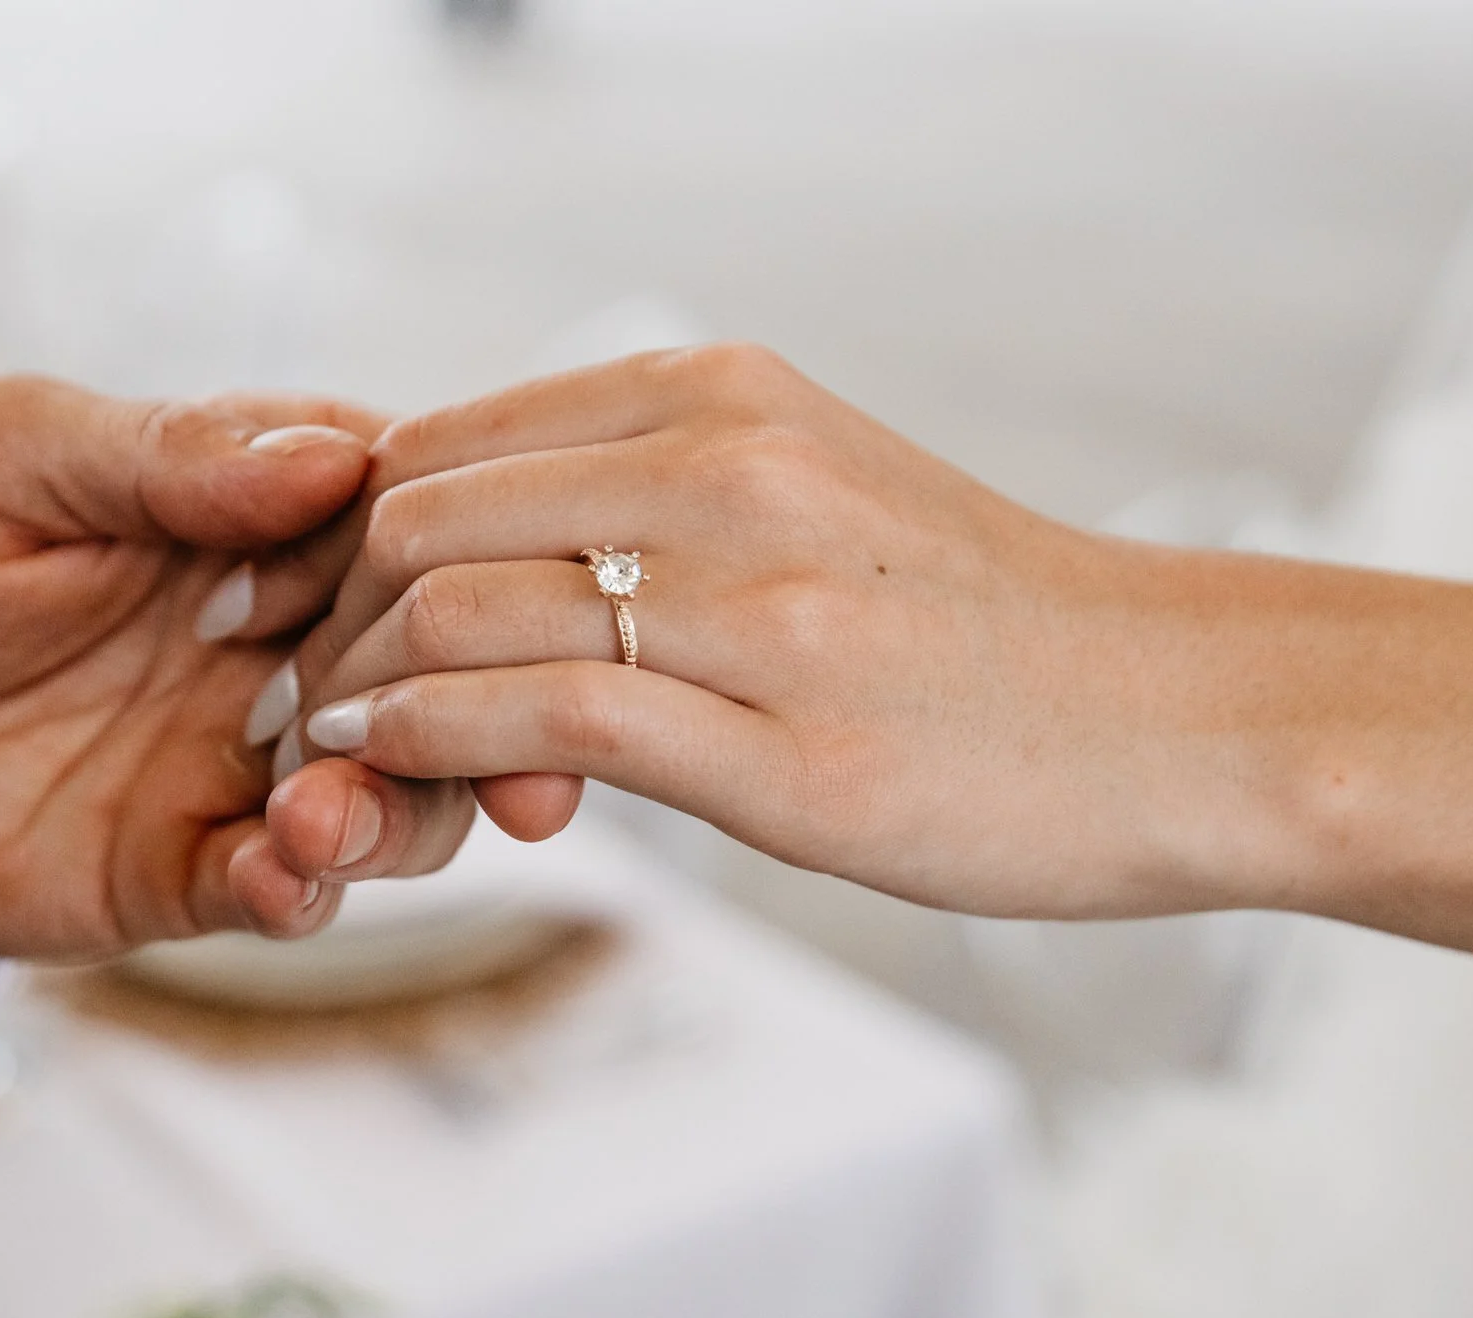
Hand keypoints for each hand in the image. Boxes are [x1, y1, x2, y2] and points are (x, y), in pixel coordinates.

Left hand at [0, 375, 473, 960]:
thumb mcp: (5, 457)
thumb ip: (162, 449)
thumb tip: (335, 456)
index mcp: (268, 516)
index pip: (411, 515)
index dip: (452, 542)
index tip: (455, 568)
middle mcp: (291, 643)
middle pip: (444, 669)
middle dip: (470, 699)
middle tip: (438, 717)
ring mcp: (251, 764)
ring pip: (402, 796)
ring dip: (399, 808)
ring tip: (327, 812)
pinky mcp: (193, 870)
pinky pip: (289, 893)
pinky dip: (303, 889)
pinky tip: (275, 873)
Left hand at [269, 343, 1238, 917]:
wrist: (1178, 716)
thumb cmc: (986, 628)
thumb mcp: (818, 496)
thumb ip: (662, 493)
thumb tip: (504, 536)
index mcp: (722, 395)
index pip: (449, 439)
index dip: (342, 528)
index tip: (310, 605)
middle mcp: (727, 469)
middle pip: (421, 512)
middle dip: (323, 608)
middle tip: (294, 685)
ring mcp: (755, 604)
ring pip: (459, 609)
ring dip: (353, 685)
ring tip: (328, 742)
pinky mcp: (782, 742)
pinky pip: (539, 717)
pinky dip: (424, 741)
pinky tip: (391, 767)